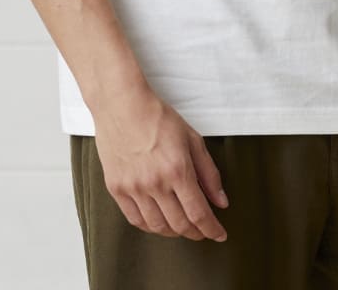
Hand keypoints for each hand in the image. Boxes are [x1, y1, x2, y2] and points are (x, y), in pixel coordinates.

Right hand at [93, 86, 228, 242]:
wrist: (121, 104)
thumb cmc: (158, 117)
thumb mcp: (192, 138)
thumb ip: (208, 173)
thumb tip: (221, 202)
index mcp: (178, 169)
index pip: (199, 213)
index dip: (212, 229)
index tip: (219, 234)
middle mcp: (155, 183)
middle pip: (180, 224)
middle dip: (196, 232)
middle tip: (202, 231)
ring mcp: (134, 188)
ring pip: (158, 226)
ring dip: (174, 232)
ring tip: (182, 227)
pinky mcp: (116, 188)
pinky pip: (135, 219)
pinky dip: (151, 227)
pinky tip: (159, 222)